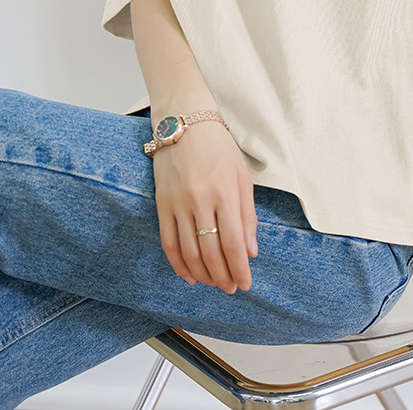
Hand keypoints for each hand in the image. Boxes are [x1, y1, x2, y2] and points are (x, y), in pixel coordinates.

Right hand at [152, 120, 257, 292]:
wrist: (185, 124)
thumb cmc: (219, 148)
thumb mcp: (242, 177)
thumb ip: (247, 215)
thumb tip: (251, 251)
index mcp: (226, 192)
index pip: (233, 243)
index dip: (239, 269)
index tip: (245, 283)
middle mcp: (201, 200)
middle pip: (211, 252)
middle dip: (223, 276)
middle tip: (230, 288)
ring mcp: (178, 203)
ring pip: (189, 252)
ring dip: (203, 274)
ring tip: (214, 283)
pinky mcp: (161, 204)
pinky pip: (168, 243)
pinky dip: (178, 264)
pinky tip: (189, 275)